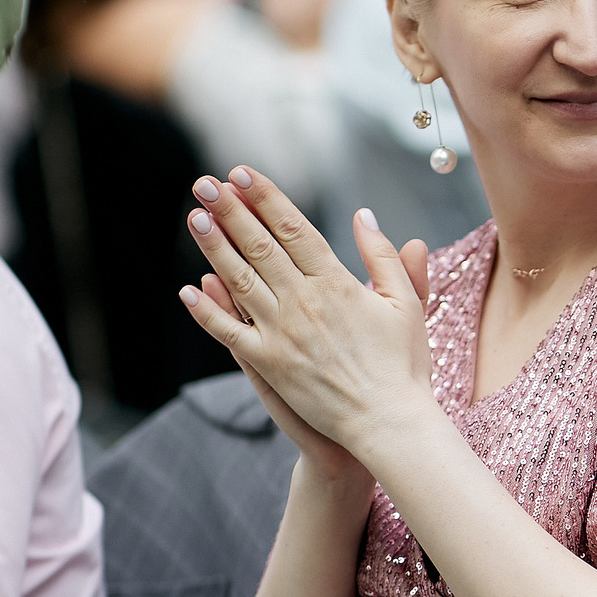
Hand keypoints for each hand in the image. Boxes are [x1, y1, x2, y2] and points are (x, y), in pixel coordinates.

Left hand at [177, 168, 437, 465]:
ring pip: (238, 281)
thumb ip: (384, 257)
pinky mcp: (268, 365)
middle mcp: (304, 302)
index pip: (294, 228)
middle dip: (230, 211)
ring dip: (214, 247)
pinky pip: (228, 333)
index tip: (243, 173)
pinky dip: (207, 311)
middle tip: (205, 183)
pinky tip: (190, 289)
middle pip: (259, 246)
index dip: (266, 198)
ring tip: (195, 217)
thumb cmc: (405, 364)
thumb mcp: (406, 303)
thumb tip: (364, 215)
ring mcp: (281, 333)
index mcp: (338, 283)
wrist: (389, 423)